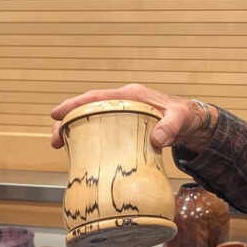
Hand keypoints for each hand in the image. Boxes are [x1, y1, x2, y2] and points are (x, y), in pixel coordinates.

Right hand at [49, 83, 214, 149]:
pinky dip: (89, 137)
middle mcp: (124, 102)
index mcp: (132, 95)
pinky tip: (79, 151)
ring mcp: (123, 114)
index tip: (57, 113)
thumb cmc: (185, 116)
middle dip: (68, 119)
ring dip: (74, 129)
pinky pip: (102, 129)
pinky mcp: (125, 127)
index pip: (99, 96)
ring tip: (59, 145)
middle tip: (54, 138)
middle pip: (89, 107)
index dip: (76, 103)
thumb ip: (171, 126)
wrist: (192, 122)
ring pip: (92, 119)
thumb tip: (158, 138)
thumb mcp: (180, 119)